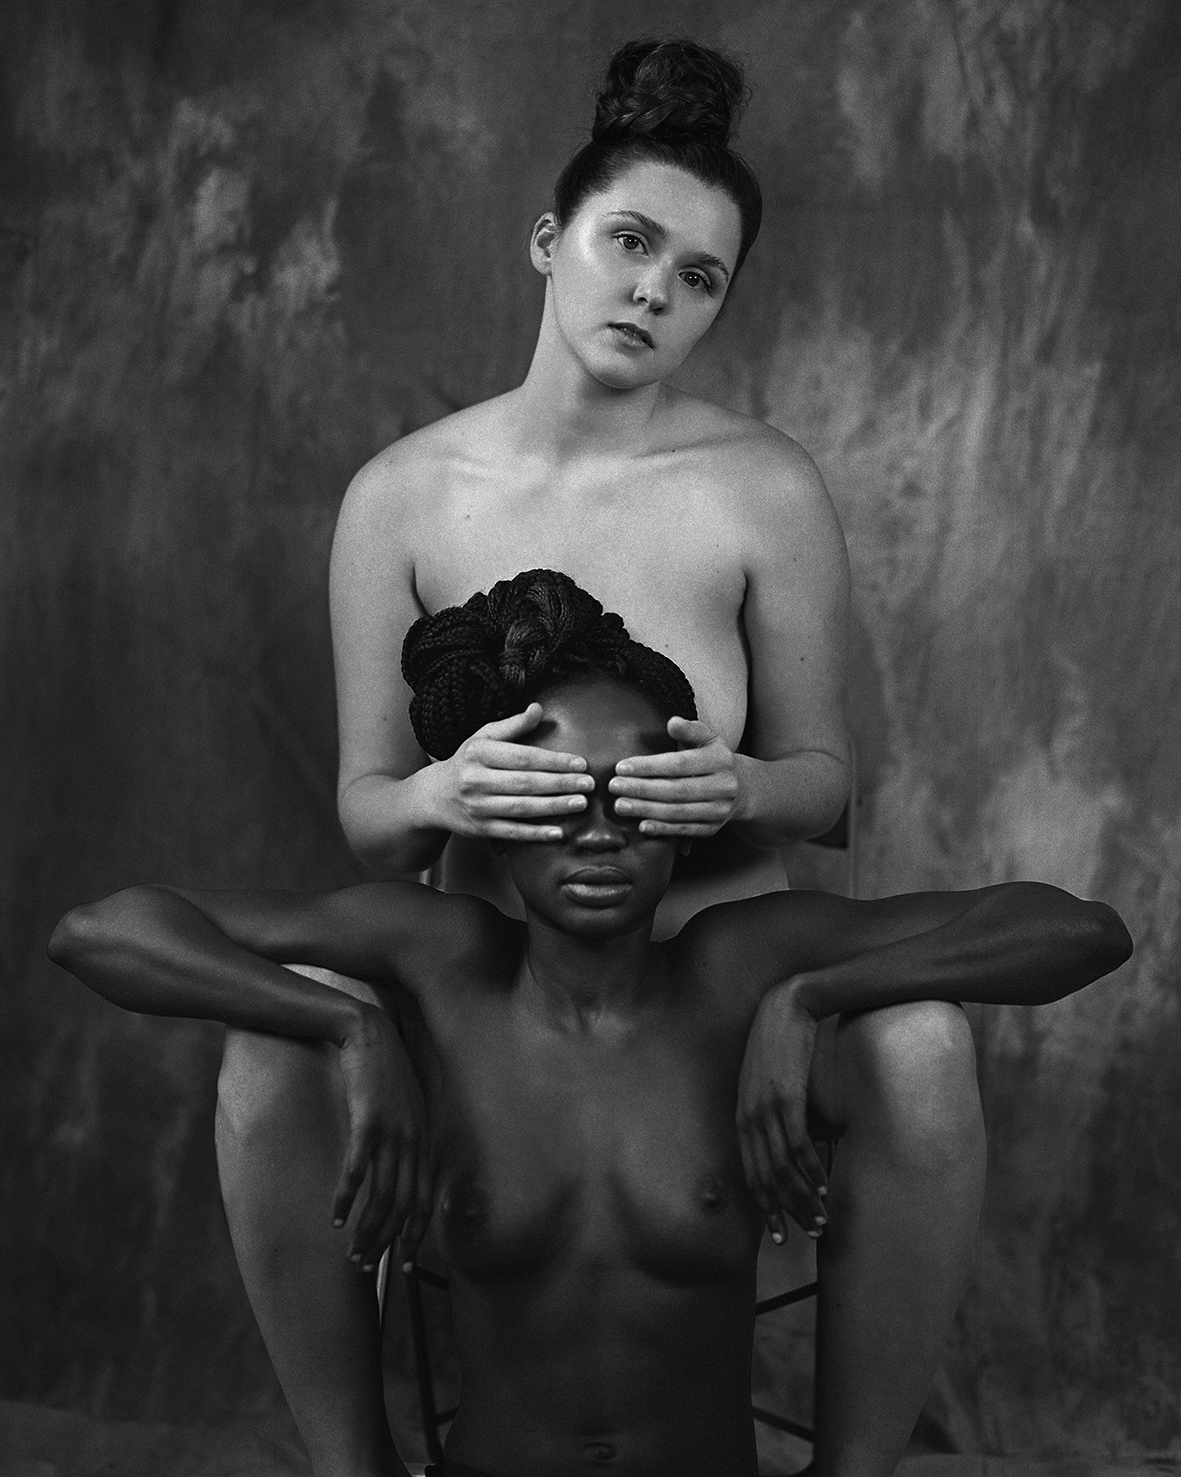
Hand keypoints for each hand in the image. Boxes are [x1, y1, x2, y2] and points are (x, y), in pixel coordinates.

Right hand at [332, 1004, 432, 1271]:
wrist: (368, 1034)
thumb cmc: (383, 1072)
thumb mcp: (404, 1107)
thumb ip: (406, 1137)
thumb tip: (399, 1170)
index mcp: (424, 1139)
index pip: (425, 1200)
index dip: (416, 1235)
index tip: (406, 1265)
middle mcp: (414, 1140)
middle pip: (405, 1206)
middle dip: (388, 1243)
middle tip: (368, 1267)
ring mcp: (393, 1132)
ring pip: (383, 1195)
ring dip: (368, 1230)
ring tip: (352, 1253)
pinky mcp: (368, 1122)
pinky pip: (358, 1171)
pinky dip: (348, 1198)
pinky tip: (337, 1218)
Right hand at [433, 704, 592, 841]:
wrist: (432, 796)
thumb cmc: (466, 762)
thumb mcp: (483, 738)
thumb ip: (513, 726)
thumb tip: (538, 709)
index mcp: (479, 753)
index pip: (523, 757)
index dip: (554, 761)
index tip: (580, 763)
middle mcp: (476, 780)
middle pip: (525, 783)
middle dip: (560, 784)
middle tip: (589, 784)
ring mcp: (477, 806)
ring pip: (521, 808)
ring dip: (554, 807)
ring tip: (580, 803)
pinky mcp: (479, 829)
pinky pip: (511, 832)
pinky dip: (535, 834)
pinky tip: (558, 832)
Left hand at [608, 717, 740, 837]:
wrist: (741, 788)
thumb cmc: (713, 758)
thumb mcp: (707, 738)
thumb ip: (689, 730)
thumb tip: (672, 722)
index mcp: (720, 760)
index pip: (679, 764)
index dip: (648, 766)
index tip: (621, 767)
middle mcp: (724, 786)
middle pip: (676, 790)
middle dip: (641, 789)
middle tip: (614, 786)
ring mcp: (719, 810)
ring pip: (678, 812)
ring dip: (646, 810)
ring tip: (620, 805)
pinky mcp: (712, 828)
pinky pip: (684, 830)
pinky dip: (662, 829)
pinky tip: (641, 825)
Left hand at [737, 980, 827, 1243]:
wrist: (788, 1005)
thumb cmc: (782, 1045)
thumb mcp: (770, 1084)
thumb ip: (775, 1116)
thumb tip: (796, 1148)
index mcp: (742, 1117)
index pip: (751, 1174)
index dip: (765, 1207)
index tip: (778, 1234)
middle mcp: (748, 1116)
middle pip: (765, 1178)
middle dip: (786, 1211)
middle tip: (807, 1233)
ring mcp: (765, 1107)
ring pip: (781, 1167)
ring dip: (802, 1197)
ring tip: (820, 1218)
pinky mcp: (786, 1096)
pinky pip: (797, 1143)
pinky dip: (810, 1169)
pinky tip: (823, 1185)